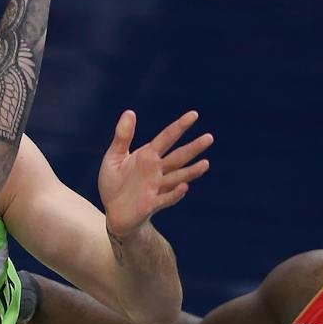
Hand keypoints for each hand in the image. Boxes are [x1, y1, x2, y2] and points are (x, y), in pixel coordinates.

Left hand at [99, 109, 213, 238]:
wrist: (113, 212)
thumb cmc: (114, 183)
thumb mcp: (114, 157)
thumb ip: (123, 137)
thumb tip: (130, 111)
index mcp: (147, 156)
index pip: (167, 138)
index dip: (180, 126)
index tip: (194, 114)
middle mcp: (156, 170)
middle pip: (178, 157)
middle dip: (193, 148)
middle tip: (210, 137)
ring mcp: (156, 187)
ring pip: (177, 177)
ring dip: (191, 171)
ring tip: (206, 164)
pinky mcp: (151, 204)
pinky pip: (166, 198)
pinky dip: (175, 193)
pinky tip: (185, 187)